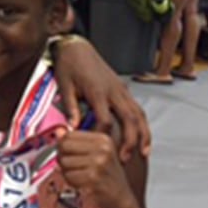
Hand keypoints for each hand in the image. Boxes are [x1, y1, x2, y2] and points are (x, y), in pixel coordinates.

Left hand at [53, 37, 150, 160]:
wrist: (76, 48)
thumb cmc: (69, 66)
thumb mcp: (65, 86)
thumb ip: (71, 108)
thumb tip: (72, 129)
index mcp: (98, 92)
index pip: (105, 120)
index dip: (102, 135)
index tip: (97, 147)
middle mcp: (114, 92)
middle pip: (129, 119)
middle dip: (130, 141)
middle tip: (125, 159)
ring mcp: (121, 90)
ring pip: (139, 115)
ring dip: (143, 134)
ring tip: (143, 153)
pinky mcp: (123, 89)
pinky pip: (138, 109)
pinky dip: (142, 124)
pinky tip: (142, 135)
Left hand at [57, 130, 139, 207]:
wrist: (122, 200)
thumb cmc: (107, 176)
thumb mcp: (98, 153)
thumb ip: (77, 142)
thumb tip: (58, 131)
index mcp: (103, 140)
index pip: (69, 135)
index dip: (63, 145)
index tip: (68, 153)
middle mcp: (102, 149)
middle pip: (64, 146)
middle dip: (62, 157)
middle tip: (70, 166)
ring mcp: (98, 164)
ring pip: (64, 162)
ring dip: (66, 171)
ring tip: (79, 176)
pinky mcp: (92, 179)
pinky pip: (68, 176)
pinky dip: (70, 182)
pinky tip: (81, 184)